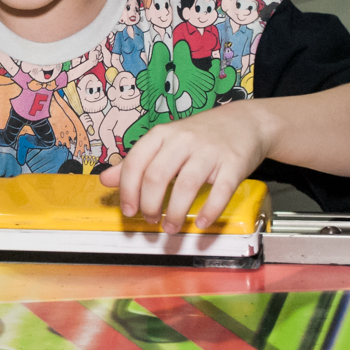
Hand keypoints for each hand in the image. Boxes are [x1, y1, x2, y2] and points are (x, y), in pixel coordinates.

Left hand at [98, 102, 271, 232]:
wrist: (245, 122)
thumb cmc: (200, 136)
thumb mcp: (165, 142)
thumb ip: (136, 162)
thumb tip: (105, 180)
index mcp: (163, 134)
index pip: (136, 162)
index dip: (128, 190)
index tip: (128, 210)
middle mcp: (184, 140)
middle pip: (157, 176)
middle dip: (150, 204)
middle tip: (150, 219)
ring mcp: (210, 151)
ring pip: (186, 185)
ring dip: (176, 213)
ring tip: (171, 227)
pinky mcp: (233, 163)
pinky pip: (221, 191)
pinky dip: (210, 210)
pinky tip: (203, 222)